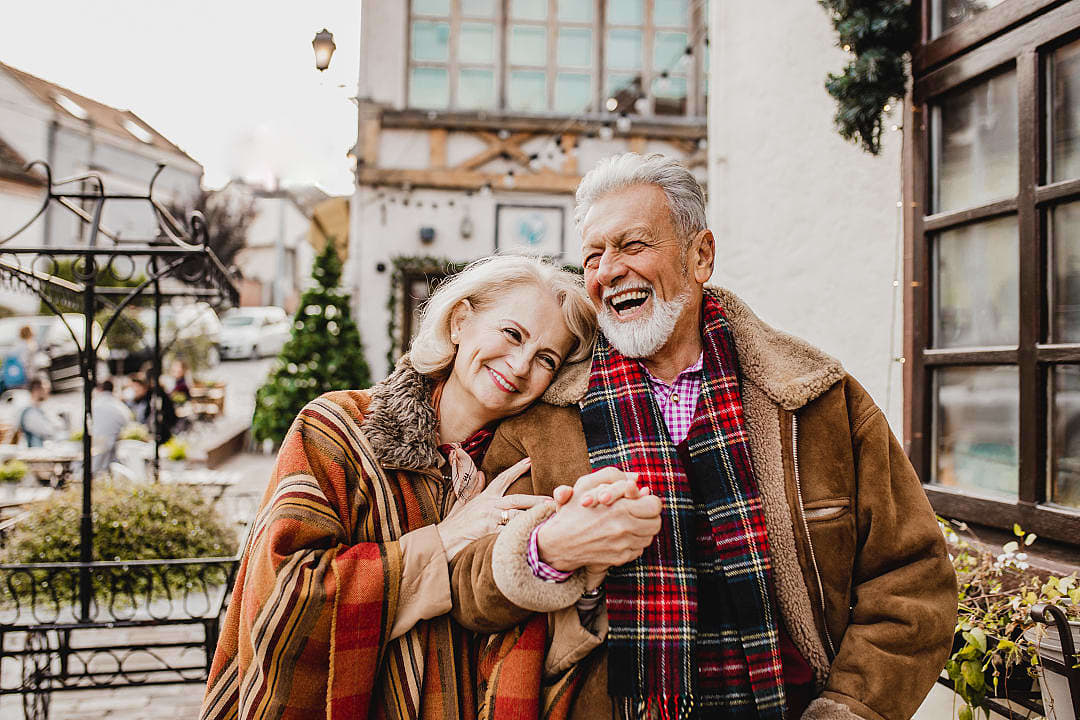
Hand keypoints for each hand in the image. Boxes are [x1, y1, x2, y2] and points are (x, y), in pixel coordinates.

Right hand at [436, 457, 547, 560]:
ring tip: (549, 523)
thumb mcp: (462, 505)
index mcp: (484, 498)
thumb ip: (473, 489)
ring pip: (519, 518)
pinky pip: (511, 534)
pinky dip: (522, 537)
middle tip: (552, 500)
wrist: (441, 543)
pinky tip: (534, 540)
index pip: (502, 479)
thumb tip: (481, 473)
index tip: (529, 461)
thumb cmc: (452, 527)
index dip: (516, 469)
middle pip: (518, 499)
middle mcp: (489, 506)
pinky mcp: (490, 532)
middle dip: (537, 500)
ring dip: (534, 521)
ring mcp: (490, 518)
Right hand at [536, 467, 661, 573]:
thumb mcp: (586, 486)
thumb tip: (636, 480)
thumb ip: (612, 477)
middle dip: (649, 516)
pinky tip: (622, 536)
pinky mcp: (620, 558)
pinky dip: (634, 543)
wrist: (559, 544)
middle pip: (656, 522)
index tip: (640, 500)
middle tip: (638, 512)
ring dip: (643, 529)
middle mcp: (623, 527)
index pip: (654, 505)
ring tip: (630, 523)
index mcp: (619, 507)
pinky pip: (639, 549)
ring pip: (649, 537)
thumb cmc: (572, 512)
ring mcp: (623, 545)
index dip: (648, 501)